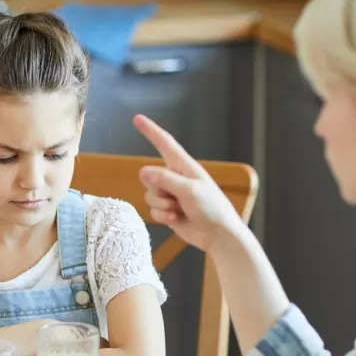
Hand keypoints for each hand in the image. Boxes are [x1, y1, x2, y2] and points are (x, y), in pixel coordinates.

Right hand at [134, 114, 245, 252]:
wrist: (218, 236)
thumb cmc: (212, 209)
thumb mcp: (189, 190)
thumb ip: (164, 179)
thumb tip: (143, 171)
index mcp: (184, 166)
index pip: (164, 143)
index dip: (150, 130)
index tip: (137, 118)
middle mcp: (176, 178)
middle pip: (149, 175)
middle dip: (157, 189)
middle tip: (176, 197)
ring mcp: (171, 195)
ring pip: (149, 195)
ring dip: (162, 205)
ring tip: (180, 210)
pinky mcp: (168, 211)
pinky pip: (152, 210)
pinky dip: (162, 216)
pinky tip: (177, 219)